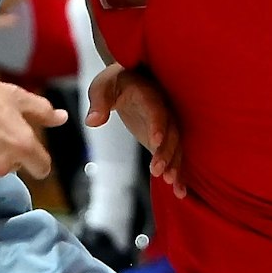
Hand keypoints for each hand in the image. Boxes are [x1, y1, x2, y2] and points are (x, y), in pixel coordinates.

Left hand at [87, 65, 186, 197]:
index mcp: (148, 94)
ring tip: (173, 186)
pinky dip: (178, 172)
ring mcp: (166, 125)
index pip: (155, 109)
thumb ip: (98, 103)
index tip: (155, 140)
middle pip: (170, 131)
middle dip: (166, 152)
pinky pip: (174, 155)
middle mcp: (163, 109)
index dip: (156, 124)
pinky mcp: (164, 139)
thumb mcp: (102, 87)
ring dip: (176, 165)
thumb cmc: (115, 83)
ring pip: (176, 146)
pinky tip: (179, 192)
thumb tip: (92, 121)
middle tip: (158, 171)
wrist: (131, 81)